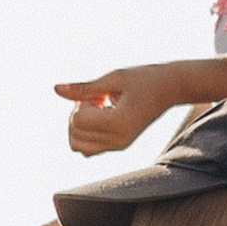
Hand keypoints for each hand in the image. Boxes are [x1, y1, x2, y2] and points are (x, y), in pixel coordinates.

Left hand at [57, 65, 184, 157]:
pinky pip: (89, 148)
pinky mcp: (120, 146)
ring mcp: (120, 146)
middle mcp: (119, 140)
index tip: (98, 93)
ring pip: (78, 147)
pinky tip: (103, 115)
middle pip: (74, 137)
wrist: (171, 88)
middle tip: (97, 99)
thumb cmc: (144, 78)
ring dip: (80, 126)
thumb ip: (83, 87)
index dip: (80, 104)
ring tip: (99, 108)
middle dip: (77, 115)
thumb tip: (55, 89)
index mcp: (119, 123)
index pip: (77, 121)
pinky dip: (88, 132)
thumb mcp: (113, 78)